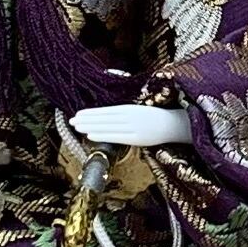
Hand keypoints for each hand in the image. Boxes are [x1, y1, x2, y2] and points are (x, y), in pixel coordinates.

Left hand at [69, 102, 194, 149]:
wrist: (176, 125)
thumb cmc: (157, 119)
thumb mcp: (140, 112)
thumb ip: (125, 114)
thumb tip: (109, 117)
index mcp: (130, 108)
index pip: (106, 111)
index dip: (91, 113)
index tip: (78, 113)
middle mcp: (129, 116)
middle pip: (103, 118)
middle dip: (86, 119)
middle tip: (70, 120)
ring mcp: (133, 127)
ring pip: (107, 126)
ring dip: (90, 126)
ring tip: (76, 127)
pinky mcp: (136, 138)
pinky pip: (115, 136)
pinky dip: (101, 135)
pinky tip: (90, 135)